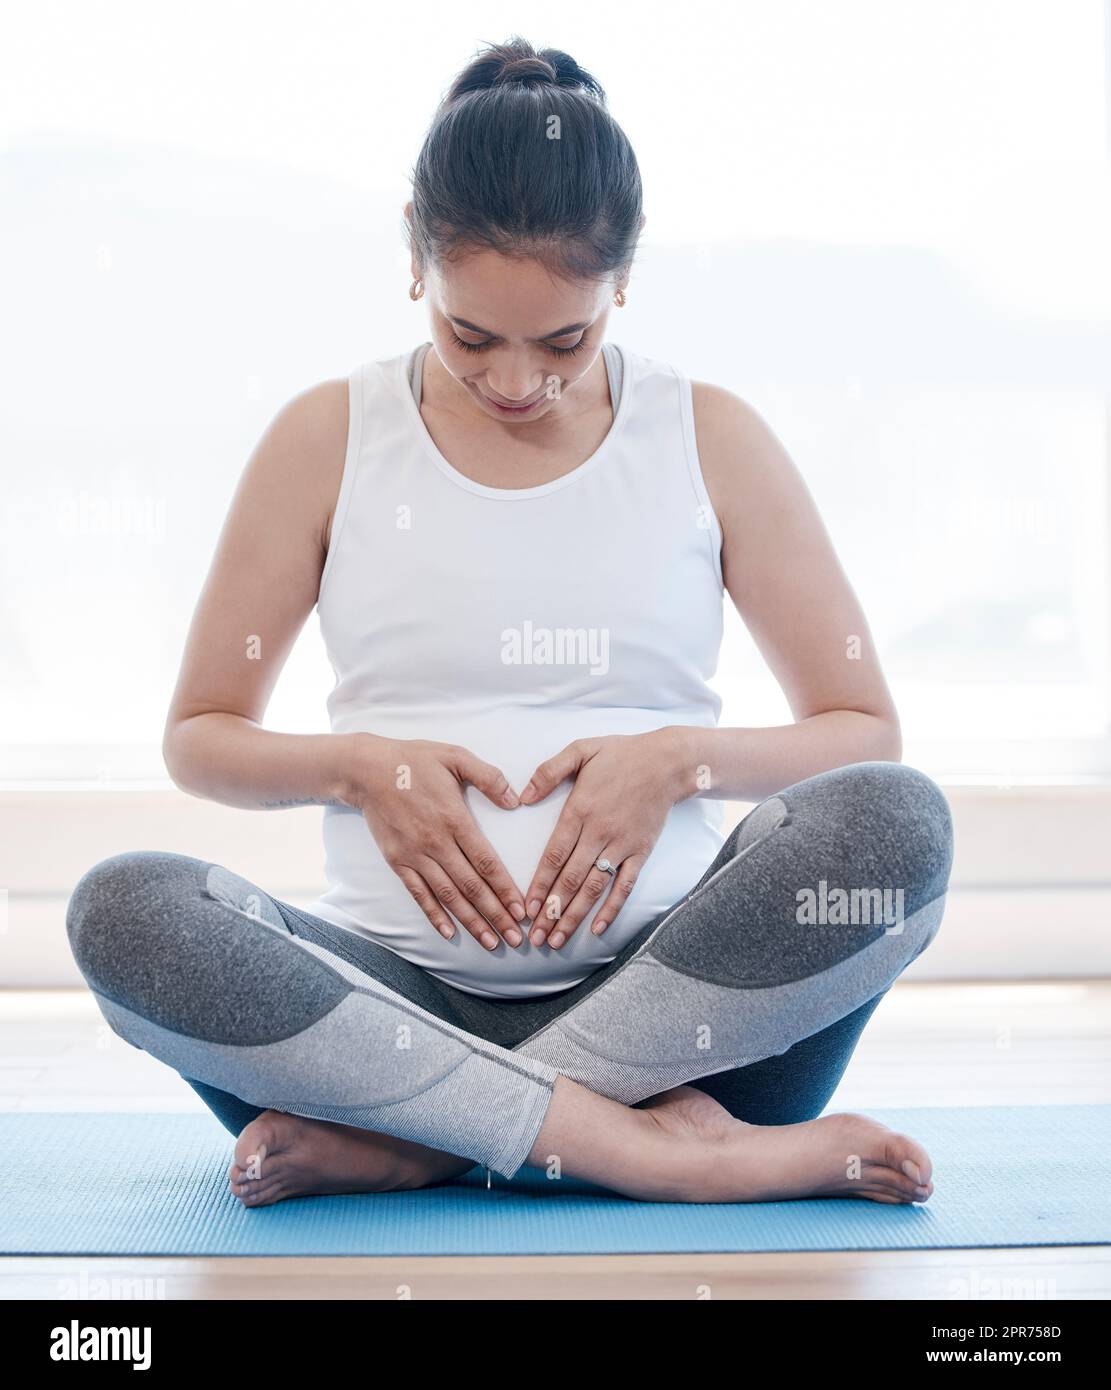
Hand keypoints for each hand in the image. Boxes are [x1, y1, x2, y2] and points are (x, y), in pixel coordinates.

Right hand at [345, 735, 526, 950]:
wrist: (367, 770)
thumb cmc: (415, 761)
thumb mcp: (456, 757)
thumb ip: (489, 777)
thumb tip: (515, 800)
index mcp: (454, 819)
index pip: (486, 862)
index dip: (505, 889)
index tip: (522, 910)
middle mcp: (436, 843)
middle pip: (471, 886)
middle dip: (496, 915)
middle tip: (516, 939)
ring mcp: (415, 855)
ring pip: (448, 896)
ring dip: (471, 922)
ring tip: (491, 943)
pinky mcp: (397, 861)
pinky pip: (419, 894)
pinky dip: (434, 915)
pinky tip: (450, 933)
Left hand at [519, 730, 689, 948]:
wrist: (667, 762)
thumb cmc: (620, 754)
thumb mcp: (580, 750)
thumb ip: (549, 771)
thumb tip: (522, 796)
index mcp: (579, 810)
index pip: (553, 856)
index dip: (538, 885)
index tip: (525, 908)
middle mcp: (598, 833)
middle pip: (569, 880)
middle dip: (550, 911)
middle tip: (534, 937)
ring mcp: (621, 845)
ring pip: (593, 888)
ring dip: (574, 916)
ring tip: (556, 940)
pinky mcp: (640, 852)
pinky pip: (624, 886)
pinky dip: (611, 909)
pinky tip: (597, 929)